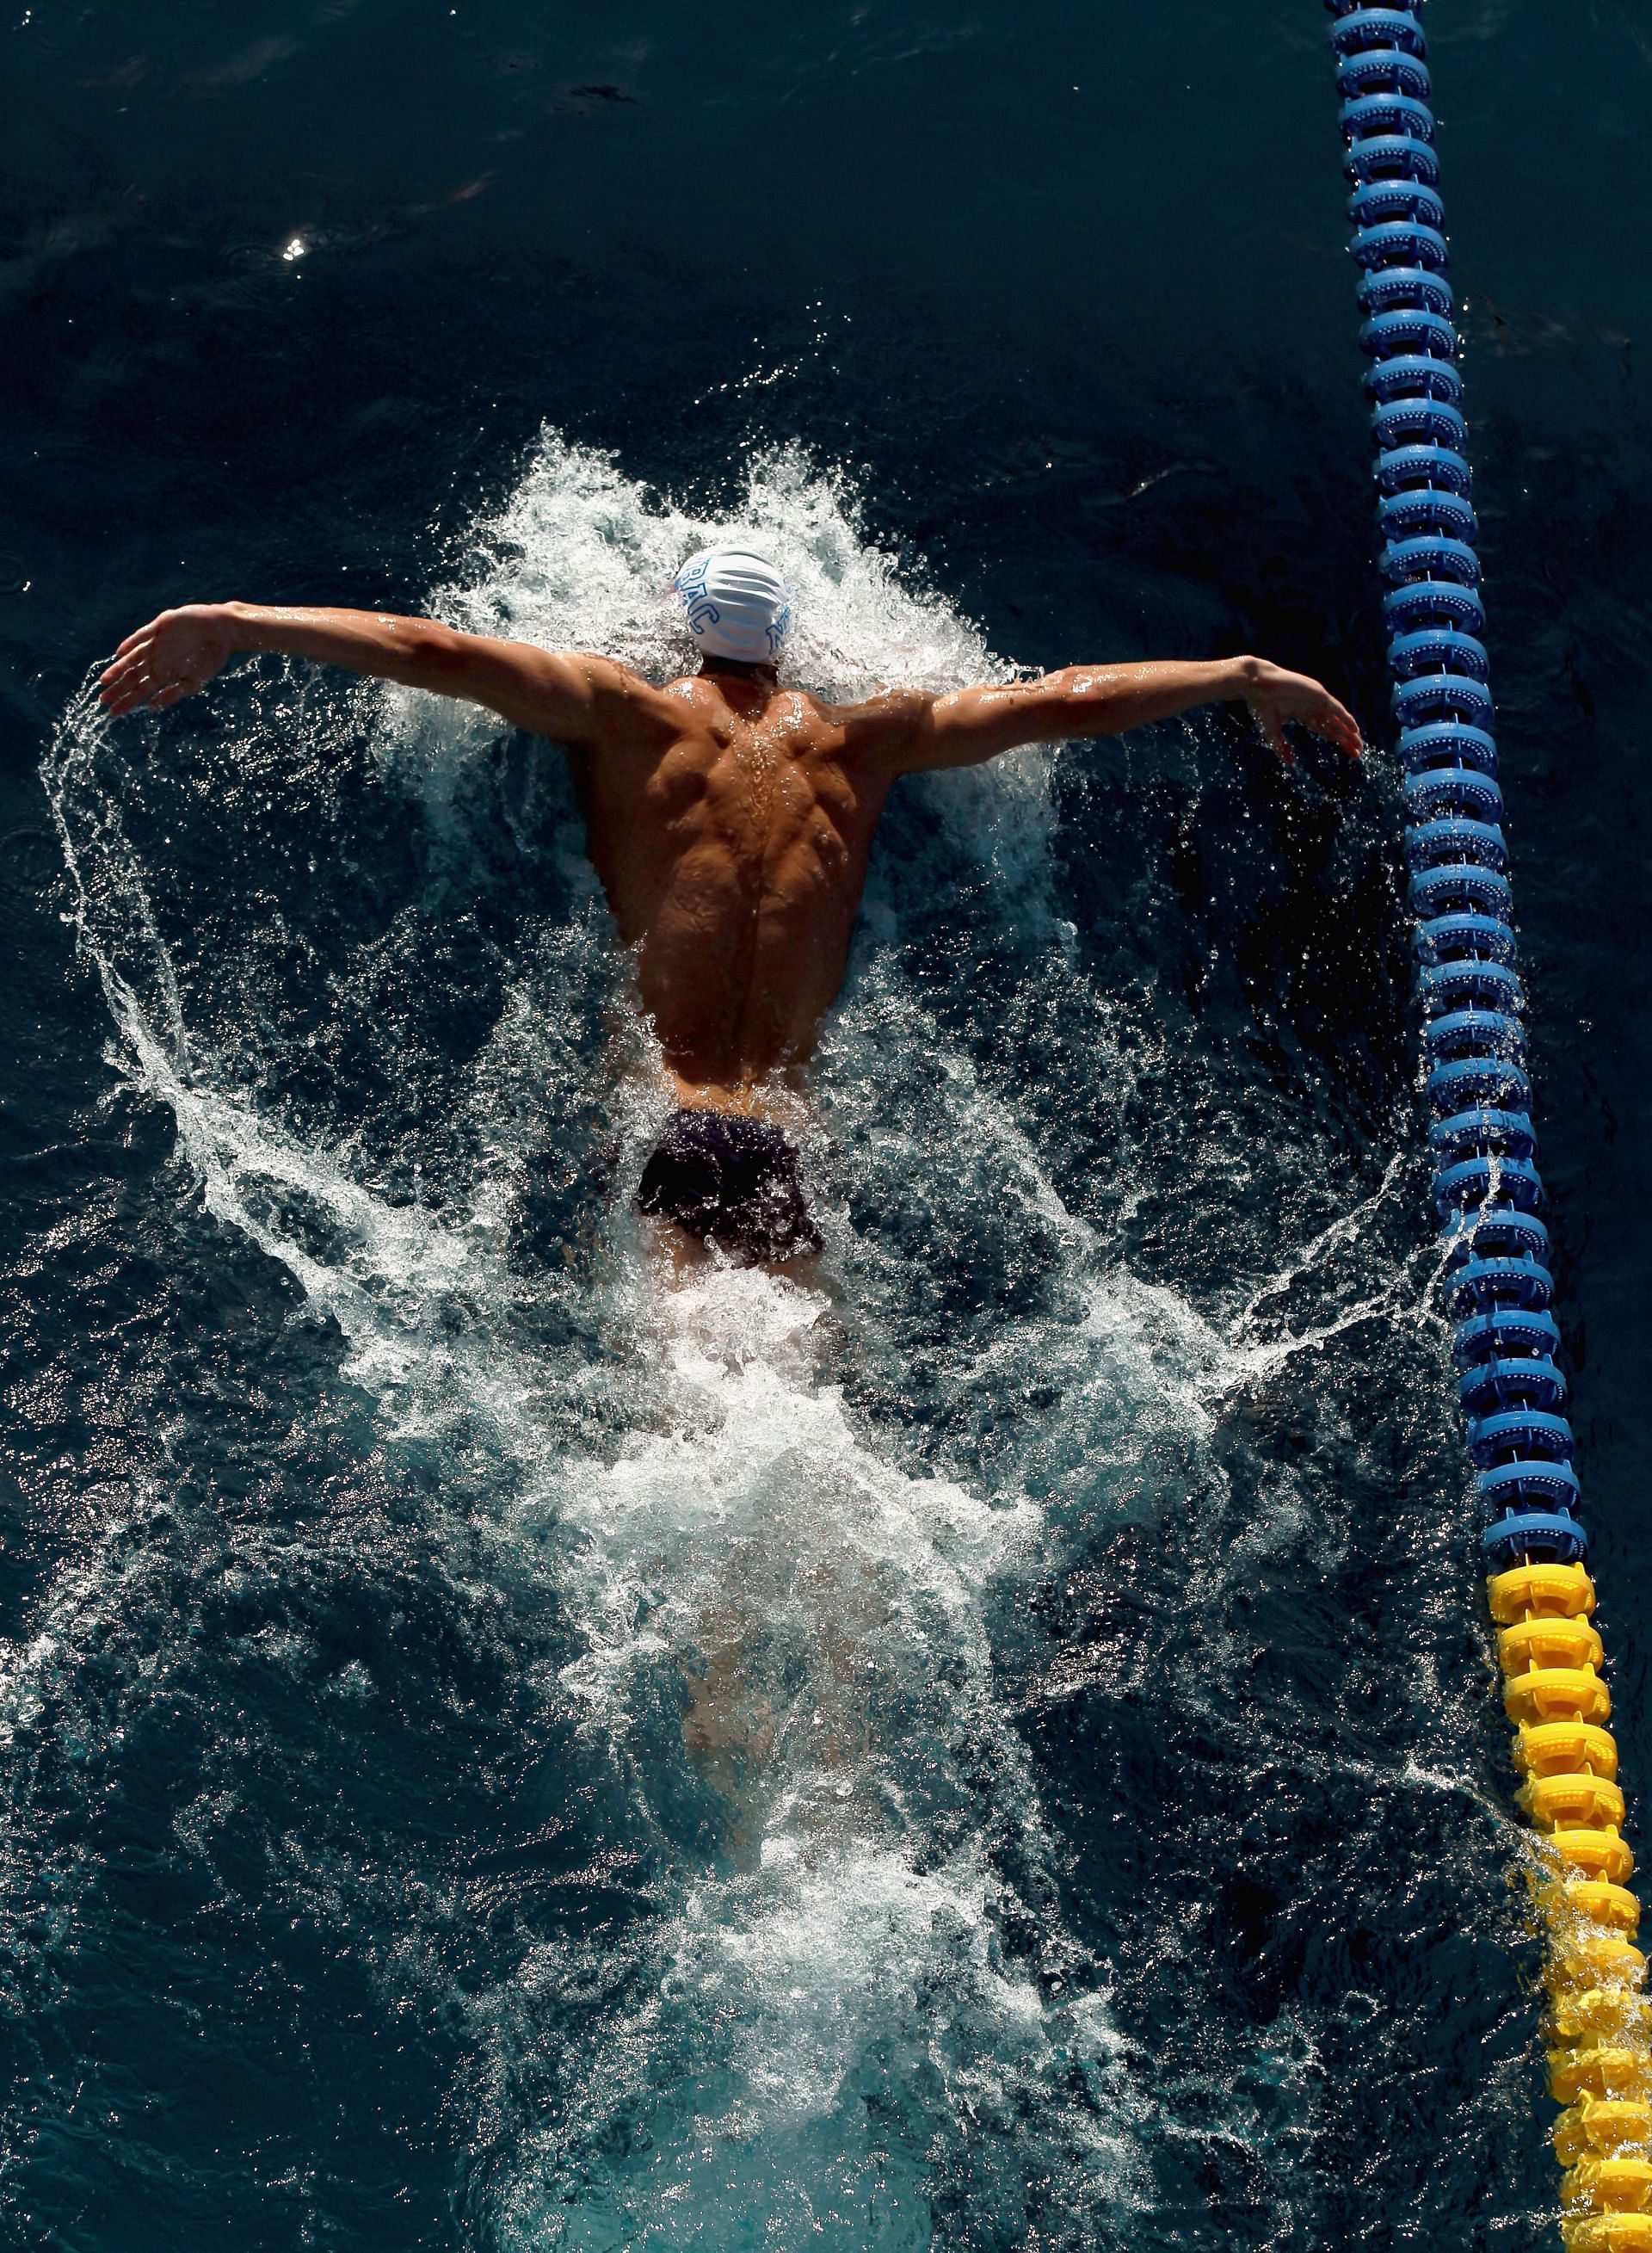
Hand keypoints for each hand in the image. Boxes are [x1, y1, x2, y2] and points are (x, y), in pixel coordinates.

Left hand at [98, 604, 237, 715]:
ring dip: (118, 670)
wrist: (222, 630)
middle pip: (132, 676)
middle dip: (117, 689)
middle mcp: (156, 660)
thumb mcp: (194, 682)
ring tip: (104, 681)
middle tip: (102, 701)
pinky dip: (131, 644)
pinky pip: (142, 636)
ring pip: (132, 658)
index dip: (126, 701)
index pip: (140, 690)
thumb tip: (151, 708)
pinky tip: (120, 653)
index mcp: (164, 674)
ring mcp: (156, 644)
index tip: (112, 713)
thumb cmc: (211, 658)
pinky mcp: (160, 627)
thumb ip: (173, 694)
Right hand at [1240, 657, 1361, 764]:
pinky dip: (1346, 719)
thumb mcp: (1272, 733)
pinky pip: (1336, 708)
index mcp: (1303, 713)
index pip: (1325, 730)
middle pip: (1334, 726)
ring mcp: (1316, 699)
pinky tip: (1355, 730)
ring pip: (1337, 718)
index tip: (1346, 753)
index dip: (1337, 741)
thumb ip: (1282, 747)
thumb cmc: (1261, 707)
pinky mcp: (1318, 694)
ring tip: (1359, 745)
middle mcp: (1313, 706)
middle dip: (1345, 740)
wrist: (1257, 686)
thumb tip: (1291, 764)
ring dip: (1349, 732)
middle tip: (1357, 753)